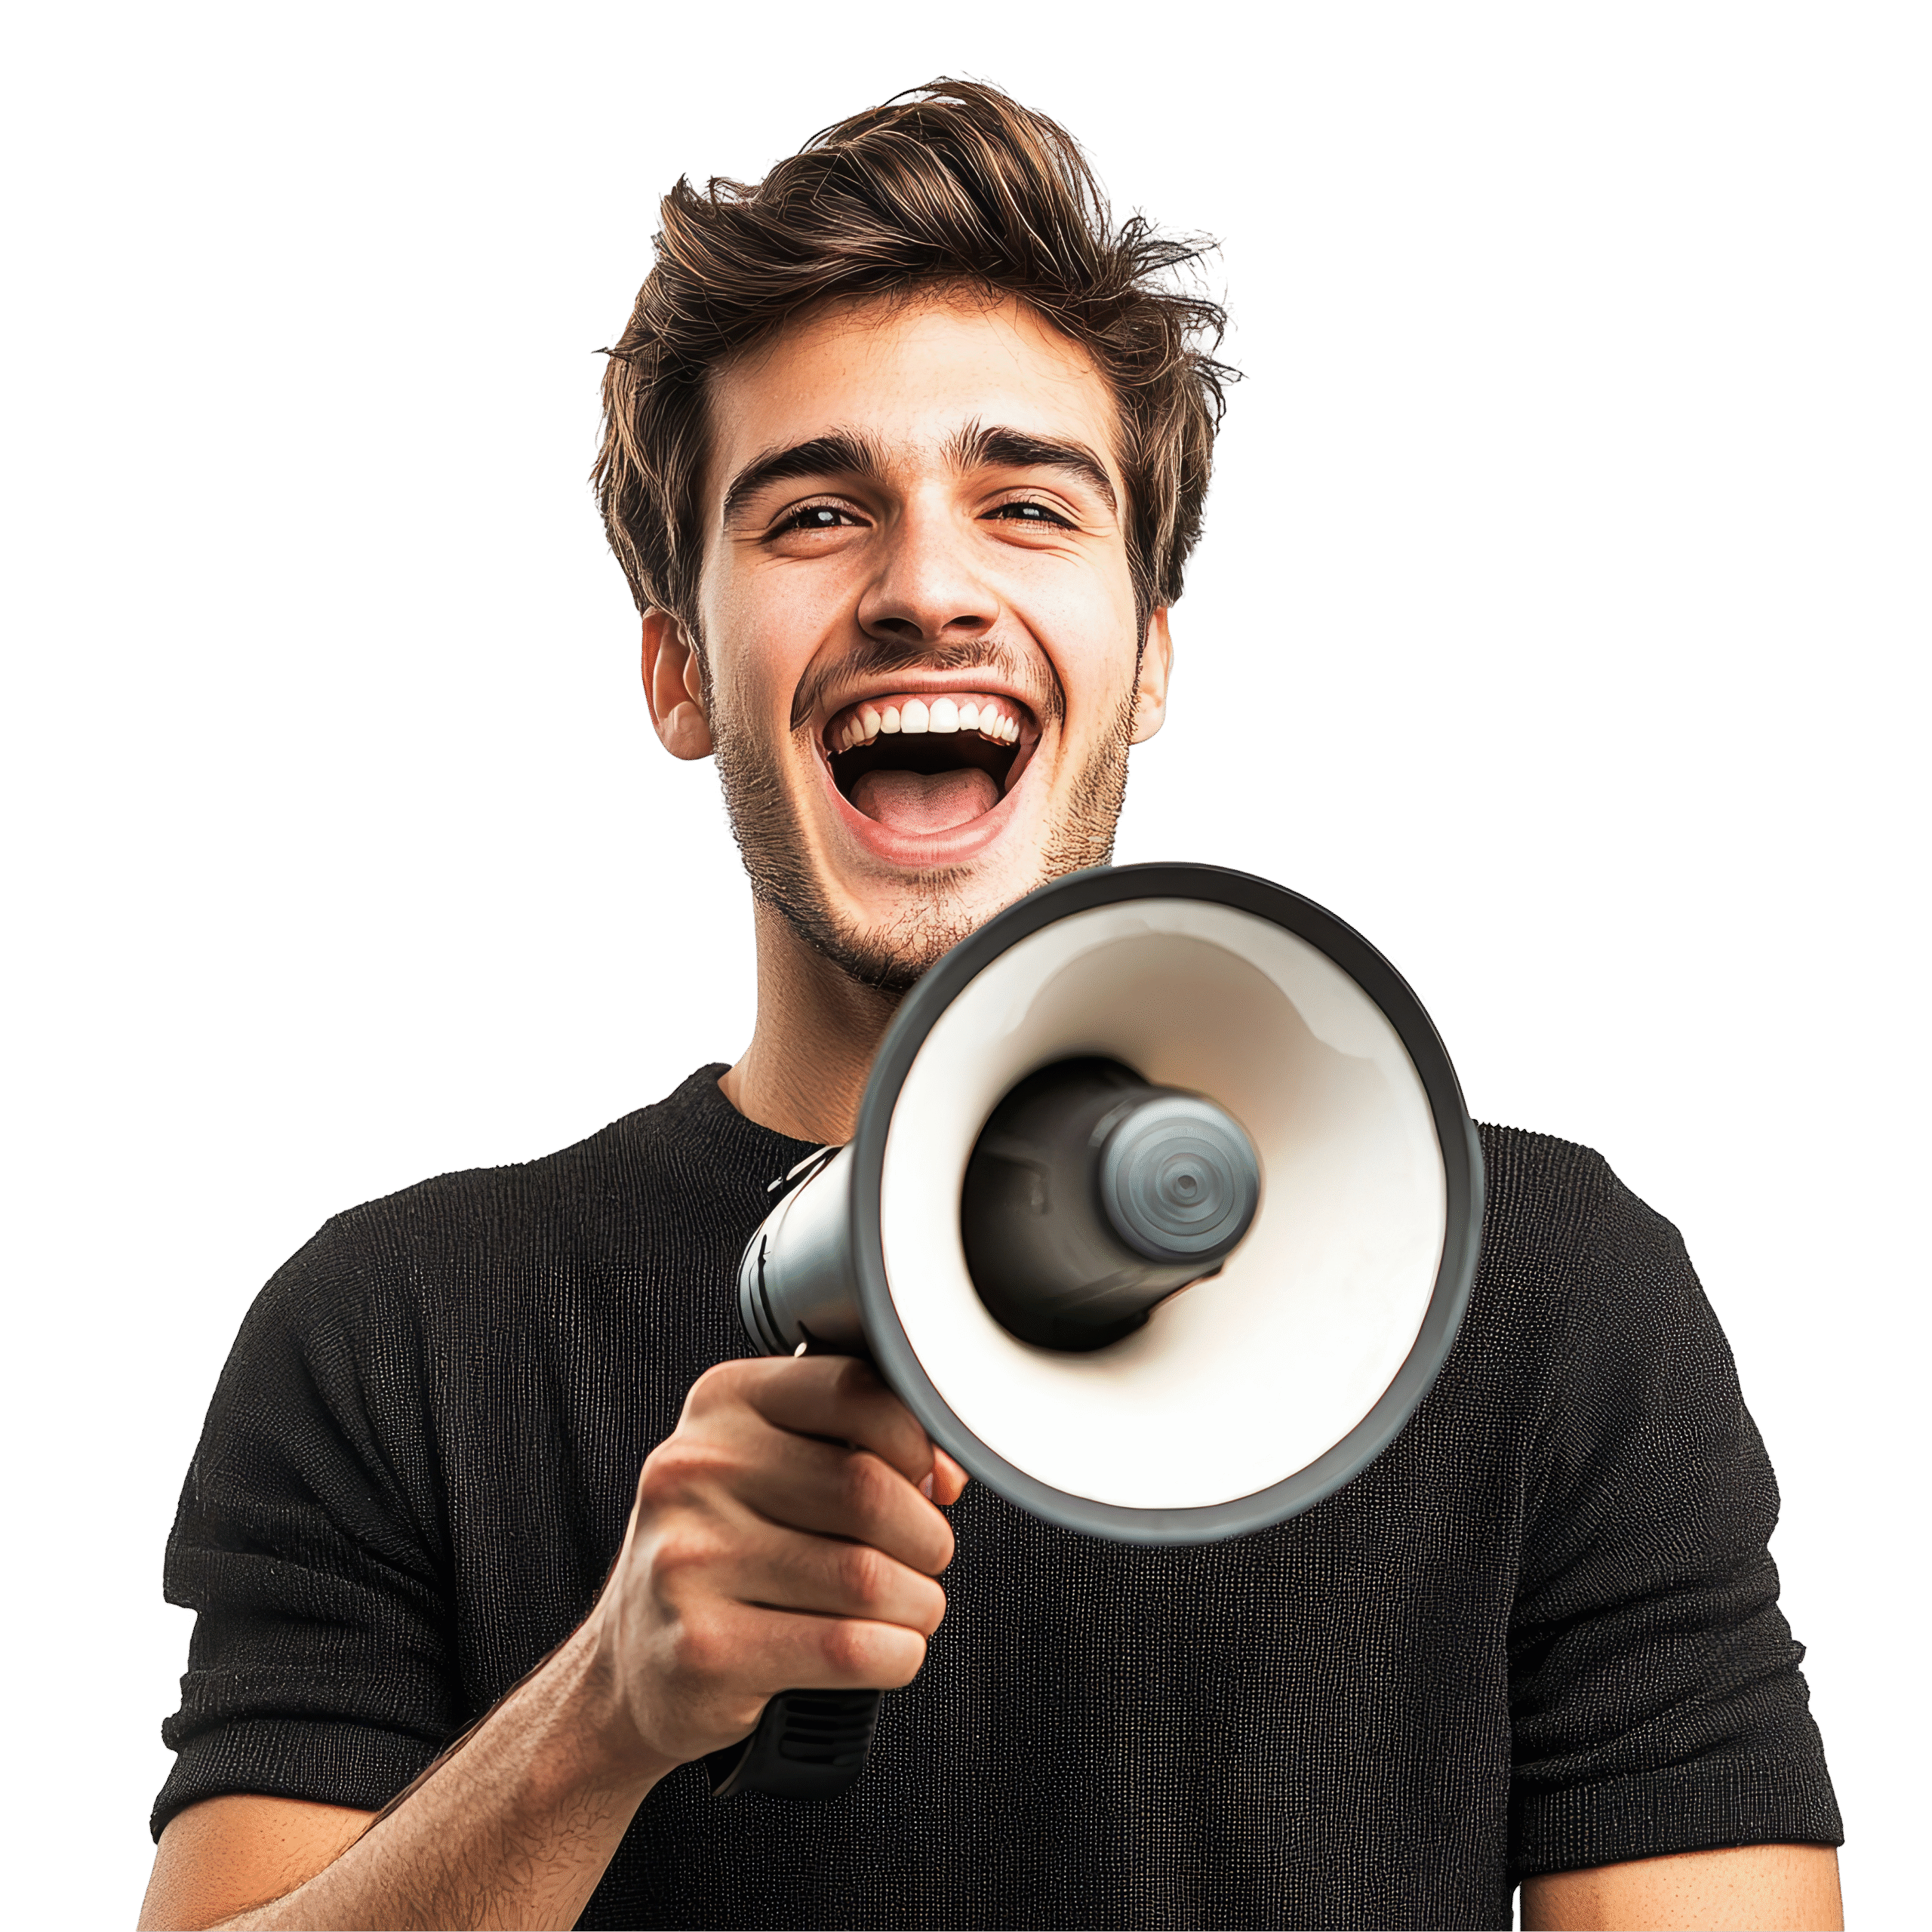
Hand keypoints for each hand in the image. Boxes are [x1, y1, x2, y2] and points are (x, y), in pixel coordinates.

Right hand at [584, 1355, 968, 1771]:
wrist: (633, 1665)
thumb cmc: (728, 1552)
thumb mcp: (770, 1465)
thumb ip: (858, 1442)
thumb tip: (950, 1470)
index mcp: (722, 1402)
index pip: (856, 1390)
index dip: (920, 1441)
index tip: (932, 1482)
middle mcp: (694, 1470)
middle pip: (870, 1491)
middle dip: (927, 1538)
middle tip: (921, 1561)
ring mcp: (689, 1560)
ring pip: (869, 1578)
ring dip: (918, 1604)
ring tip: (903, 1609)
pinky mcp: (703, 1650)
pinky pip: (851, 1649)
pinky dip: (896, 1655)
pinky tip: (881, 1649)